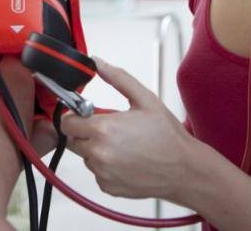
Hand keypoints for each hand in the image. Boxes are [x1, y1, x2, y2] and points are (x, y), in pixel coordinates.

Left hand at [61, 57, 192, 200]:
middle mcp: (99, 154)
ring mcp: (102, 173)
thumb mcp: (144, 98)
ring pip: (84, 155)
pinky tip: (125, 157)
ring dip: (95, 147)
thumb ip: (117, 78)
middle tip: (107, 126)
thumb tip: (98, 63)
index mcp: (104, 129)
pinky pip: (96, 172)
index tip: (87, 113)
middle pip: (72, 139)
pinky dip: (105, 164)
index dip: (75, 115)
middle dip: (84, 130)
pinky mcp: (108, 187)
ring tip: (121, 143)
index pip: (67, 122)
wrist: (184, 168)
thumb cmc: (167, 135)